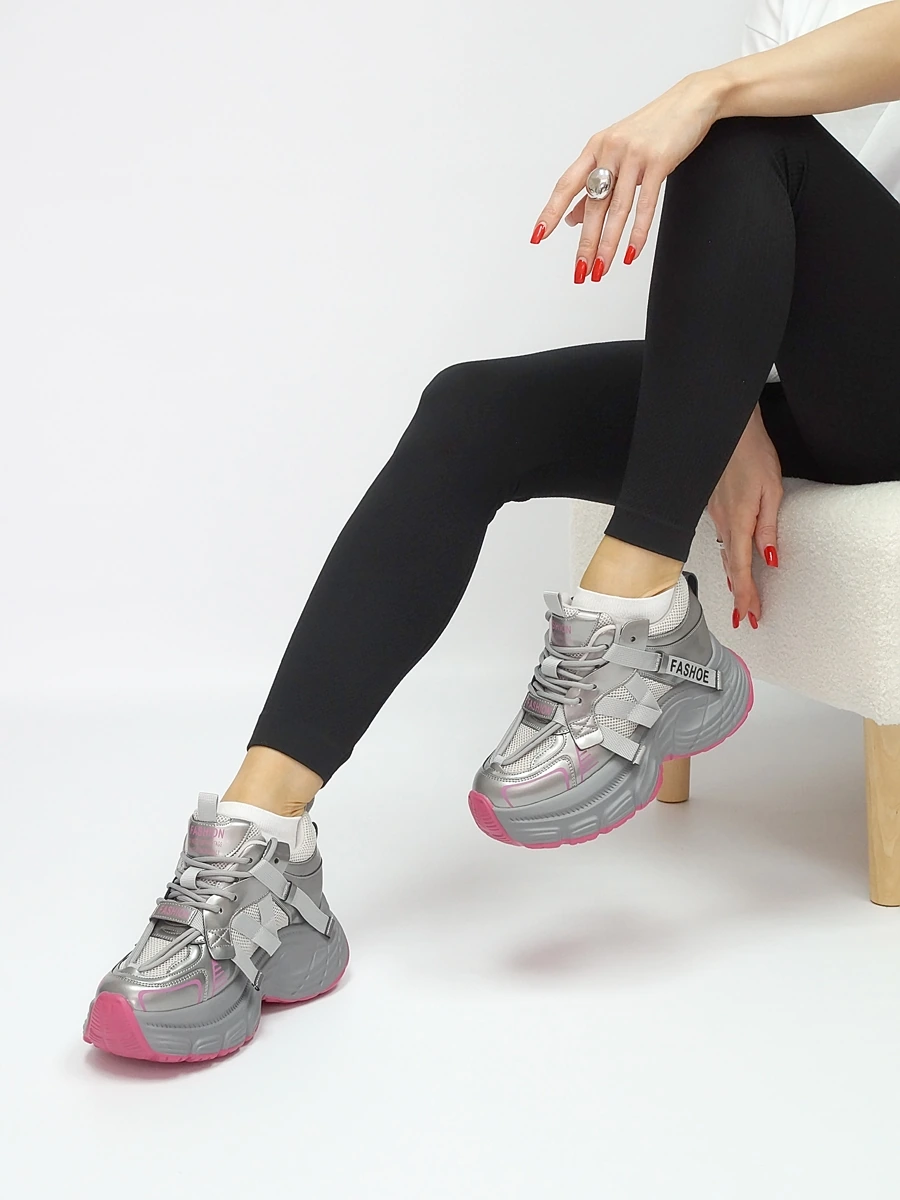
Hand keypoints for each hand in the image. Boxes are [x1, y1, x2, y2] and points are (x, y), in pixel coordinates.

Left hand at [529, 71, 721, 280]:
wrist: (691, 101)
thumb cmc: (653, 128)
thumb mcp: (616, 153)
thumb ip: (595, 184)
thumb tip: (571, 219)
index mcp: (595, 148)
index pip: (566, 185)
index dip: (551, 212)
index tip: (539, 235)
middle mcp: (609, 151)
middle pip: (592, 205)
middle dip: (585, 243)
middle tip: (580, 271)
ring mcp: (633, 156)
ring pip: (616, 210)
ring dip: (608, 244)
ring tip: (601, 269)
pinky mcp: (658, 162)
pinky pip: (645, 205)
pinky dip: (637, 233)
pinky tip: (631, 253)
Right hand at [707, 405, 782, 627]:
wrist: (728, 431)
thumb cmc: (751, 454)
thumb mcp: (770, 490)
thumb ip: (768, 527)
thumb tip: (770, 558)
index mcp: (738, 522)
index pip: (741, 569)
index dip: (745, 595)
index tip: (749, 616)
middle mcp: (723, 523)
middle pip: (730, 568)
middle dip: (739, 595)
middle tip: (744, 618)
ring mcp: (716, 516)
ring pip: (724, 556)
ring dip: (733, 580)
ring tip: (740, 599)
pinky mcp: (715, 508)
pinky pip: (722, 541)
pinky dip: (727, 560)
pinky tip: (731, 564)